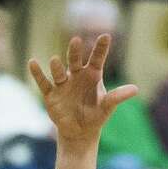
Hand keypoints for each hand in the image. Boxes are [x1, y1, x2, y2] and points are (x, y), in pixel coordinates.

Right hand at [27, 34, 135, 148]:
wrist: (79, 132)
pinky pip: (43, 82)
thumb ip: (118, 97)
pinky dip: (37, 74)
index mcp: (92, 76)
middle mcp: (76, 76)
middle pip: (75, 60)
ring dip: (57, 67)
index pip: (97, 59)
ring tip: (56, 61)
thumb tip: (135, 89)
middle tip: (76, 40)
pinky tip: (32, 63)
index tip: (106, 36)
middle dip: (75, 52)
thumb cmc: (95, 116)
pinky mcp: (51, 94)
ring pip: (59, 72)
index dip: (101, 48)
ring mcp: (63, 84)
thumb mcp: (107, 107)